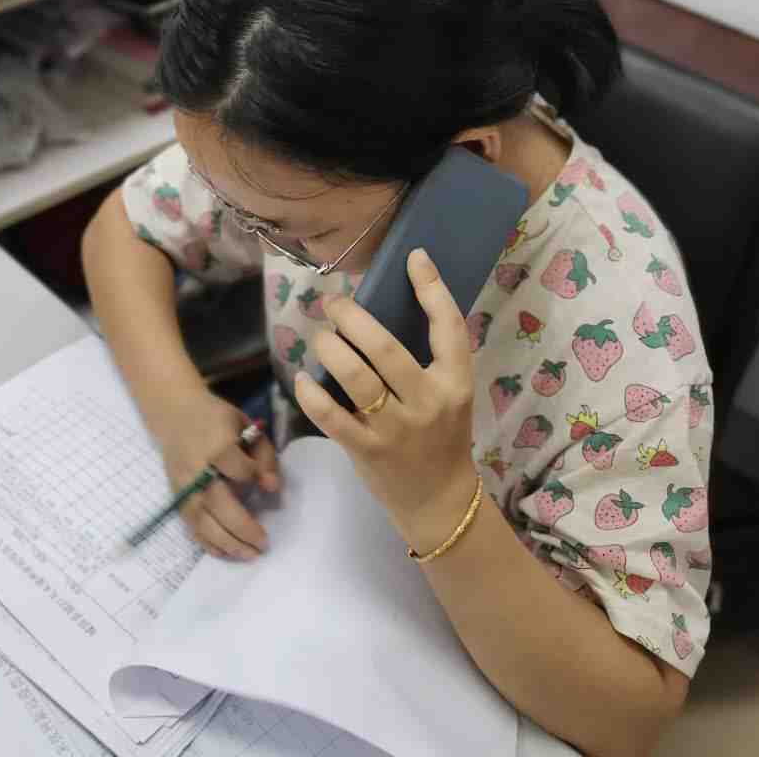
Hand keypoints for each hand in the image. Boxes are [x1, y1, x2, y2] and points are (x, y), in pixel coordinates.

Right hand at [157, 394, 278, 559]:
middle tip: (264, 543)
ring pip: (203, 522)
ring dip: (227, 543)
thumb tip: (271, 488)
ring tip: (249, 554)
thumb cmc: (217, 420)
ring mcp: (183, 487)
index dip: (255, 478)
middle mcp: (196, 470)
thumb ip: (264, 455)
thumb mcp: (246, 426)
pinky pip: (191, 527)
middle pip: (219, 505)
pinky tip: (226, 553)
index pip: (239, 470)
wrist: (175, 416)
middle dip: (244, 528)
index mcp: (216, 446)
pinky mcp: (176, 498)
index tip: (265, 483)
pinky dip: (208, 543)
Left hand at [294, 249, 479, 550]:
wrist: (440, 502)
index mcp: (455, 384)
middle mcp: (428, 403)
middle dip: (352, 318)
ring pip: (356, 378)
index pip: (449, 327)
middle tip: (334, 303)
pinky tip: (302, 378)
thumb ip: (429, 358)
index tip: (413, 258)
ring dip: (330, 348)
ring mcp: (396, 430)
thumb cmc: (441, 437)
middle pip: (386, 349)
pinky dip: (311, 394)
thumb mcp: (451, 394)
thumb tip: (383, 305)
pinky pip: (331, 417)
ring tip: (319, 335)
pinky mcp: (366, 451)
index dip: (432, 289)